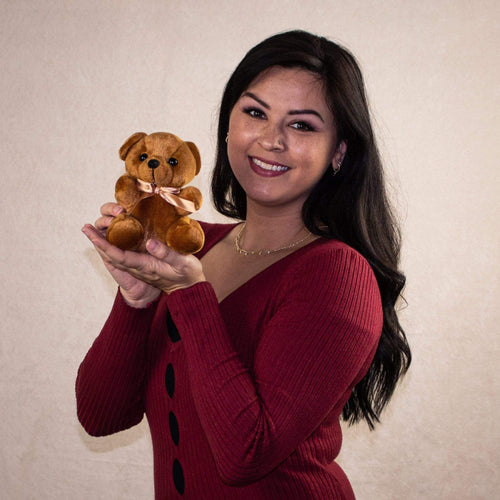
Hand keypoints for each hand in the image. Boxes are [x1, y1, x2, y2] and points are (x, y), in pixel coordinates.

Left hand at [82, 205, 205, 307]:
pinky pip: (122, 255)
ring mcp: (139, 266)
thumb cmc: (187, 275)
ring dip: (101, 243)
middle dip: (97, 241)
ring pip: (114, 255)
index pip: (118, 256)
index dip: (104, 245)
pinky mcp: (142, 263)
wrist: (189, 288)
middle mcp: (138, 267)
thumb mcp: (182, 263)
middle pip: (111, 255)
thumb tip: (149, 243)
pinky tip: (109, 237)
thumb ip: (166, 253)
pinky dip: (111, 245)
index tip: (92, 235)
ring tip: (91, 229)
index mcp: (145, 266)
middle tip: (85, 227)